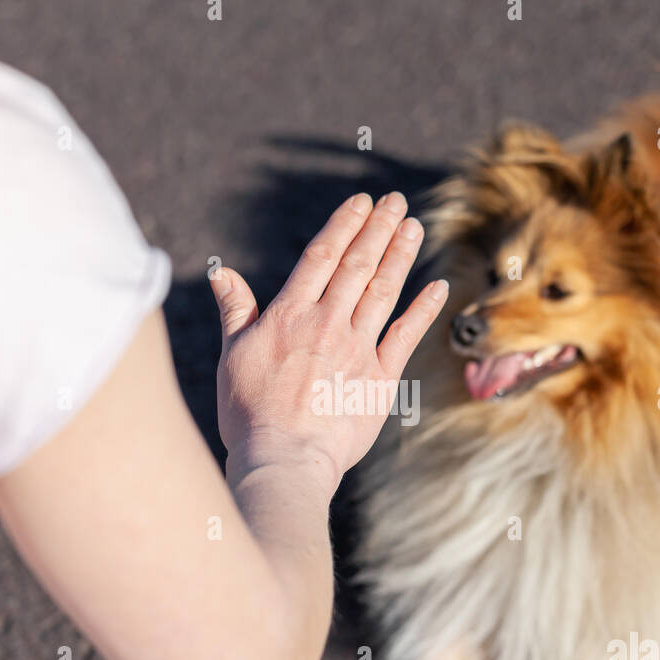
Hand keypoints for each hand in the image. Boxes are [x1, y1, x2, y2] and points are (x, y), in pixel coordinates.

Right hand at [209, 192, 448, 499]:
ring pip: (384, 291)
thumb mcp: (232, 356)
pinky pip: (406, 335)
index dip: (343, 224)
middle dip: (378, 228)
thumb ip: (235, 311)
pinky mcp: (380, 379)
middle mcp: (328, 323)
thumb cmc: (248, 414)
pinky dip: (424, 309)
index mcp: (289, 315)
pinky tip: (438, 287)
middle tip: (394, 201)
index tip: (361, 202)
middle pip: (357, 265)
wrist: (284, 459)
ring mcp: (358, 350)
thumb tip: (221, 272)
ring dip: (400, 256)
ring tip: (413, 226)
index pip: (321, 256)